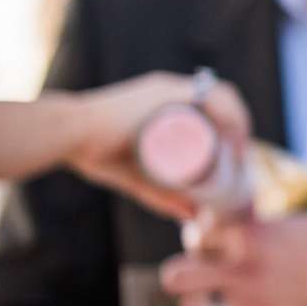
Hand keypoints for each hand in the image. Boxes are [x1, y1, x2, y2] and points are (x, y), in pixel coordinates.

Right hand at [69, 71, 251, 218]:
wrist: (66, 134)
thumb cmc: (92, 151)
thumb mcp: (137, 177)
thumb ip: (162, 197)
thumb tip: (194, 217)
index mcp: (166, 100)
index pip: (213, 106)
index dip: (232, 126)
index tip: (237, 155)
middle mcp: (171, 88)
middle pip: (221, 103)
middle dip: (238, 128)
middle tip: (240, 158)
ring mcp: (168, 88)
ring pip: (220, 99)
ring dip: (237, 123)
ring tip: (239, 153)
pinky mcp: (162, 92)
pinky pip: (209, 96)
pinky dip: (227, 114)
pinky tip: (235, 133)